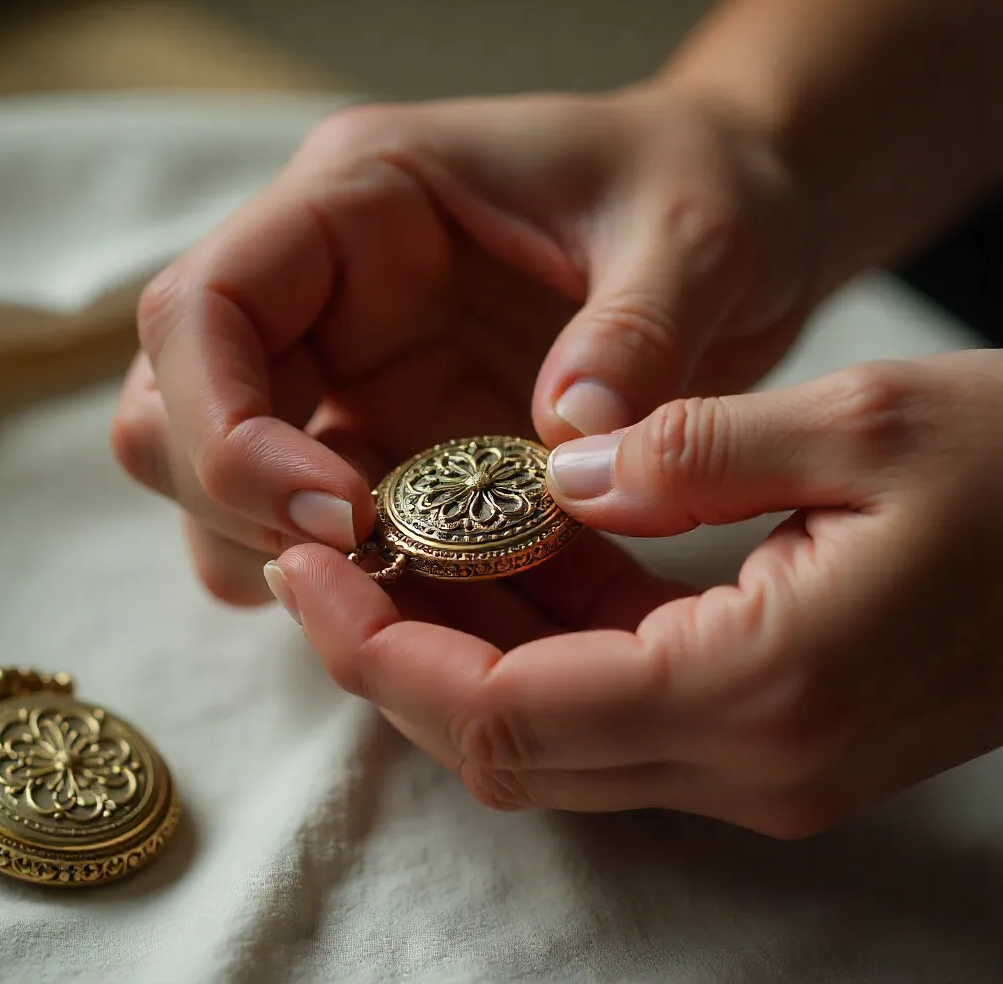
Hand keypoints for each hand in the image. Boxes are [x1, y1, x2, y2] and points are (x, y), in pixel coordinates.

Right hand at [110, 86, 808, 603]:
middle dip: (243, 511)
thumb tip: (568, 448)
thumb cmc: (702, 188)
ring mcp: (358, 378)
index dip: (229, 427)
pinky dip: (375, 589)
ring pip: (235, 492)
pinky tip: (460, 612)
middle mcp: (329, 297)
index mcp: (360, 203)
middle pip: (179, 415)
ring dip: (300, 566)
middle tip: (366, 572)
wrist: (732, 217)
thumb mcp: (695, 237)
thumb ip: (637, 331)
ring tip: (422, 601)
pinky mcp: (402, 446)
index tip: (345, 515)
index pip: (203, 310)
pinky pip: (337, 536)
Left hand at [268, 350, 1002, 835]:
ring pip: (548, 734)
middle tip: (322, 562)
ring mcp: (756, 759)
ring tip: (388, 553)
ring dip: (456, 653)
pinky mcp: (763, 729)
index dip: (386, 652)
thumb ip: (695, 449)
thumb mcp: (867, 419)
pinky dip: (534, 645)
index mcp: (758, 688)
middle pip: (507, 744)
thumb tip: (559, 476)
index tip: (312, 573)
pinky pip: (608, 704)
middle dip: (394, 658)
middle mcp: (747, 759)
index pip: (508, 714)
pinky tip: (501, 560)